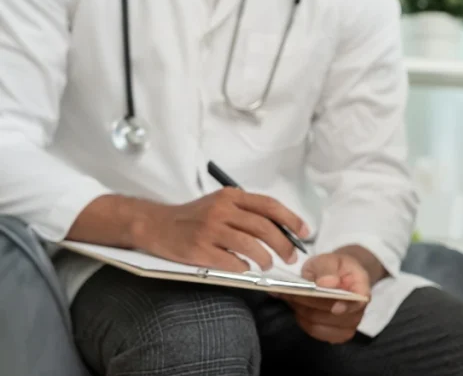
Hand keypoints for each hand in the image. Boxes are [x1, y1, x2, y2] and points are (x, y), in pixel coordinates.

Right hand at [134, 188, 309, 271]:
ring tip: (267, 265)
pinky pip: (231, 261)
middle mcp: (222, 210)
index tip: (304, 233)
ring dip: (265, 258)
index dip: (291, 219)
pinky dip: (243, 267)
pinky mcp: (199, 249)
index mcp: (231, 196)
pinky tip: (244, 269)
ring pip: (251, 245)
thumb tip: (282, 229)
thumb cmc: (194, 217)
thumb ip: (246, 212)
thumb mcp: (220, 204)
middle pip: (264, 227)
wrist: (155, 224)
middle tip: (291, 257)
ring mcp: (210, 230)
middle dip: (283, 244)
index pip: (269, 205)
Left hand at [279, 252, 371, 343]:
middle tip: (293, 292)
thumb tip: (327, 283)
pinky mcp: (336, 334)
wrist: (336, 276)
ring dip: (304, 312)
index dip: (348, 307)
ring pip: (321, 324)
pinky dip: (303, 321)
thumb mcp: (329, 259)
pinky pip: (315, 331)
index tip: (335, 308)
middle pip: (335, 316)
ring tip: (294, 298)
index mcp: (361, 286)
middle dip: (311, 303)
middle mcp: (359, 309)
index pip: (360, 301)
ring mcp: (349, 324)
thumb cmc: (333, 267)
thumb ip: (327, 268)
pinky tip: (300, 308)